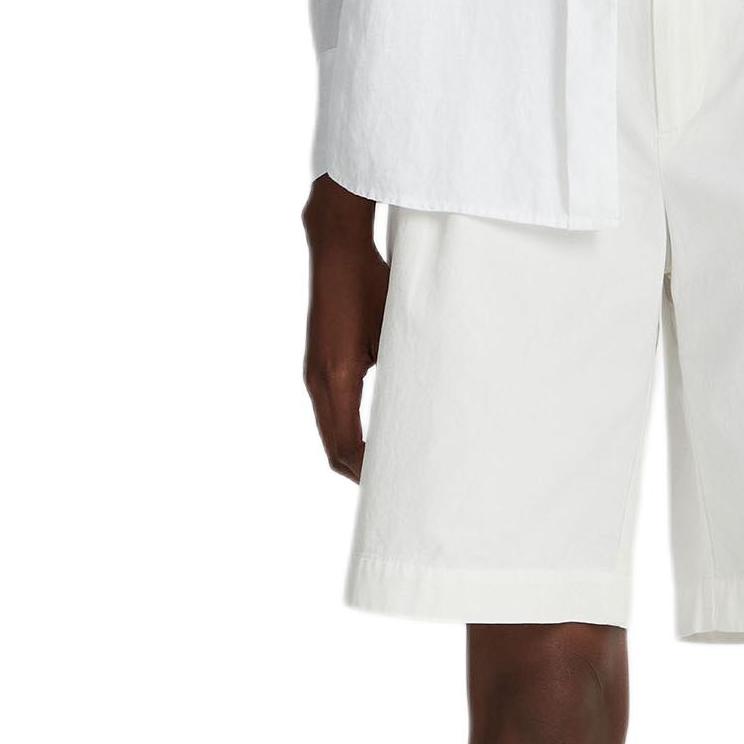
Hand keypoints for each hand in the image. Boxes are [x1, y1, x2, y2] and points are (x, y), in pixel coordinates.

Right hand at [302, 175, 388, 479]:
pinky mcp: (320, 367)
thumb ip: (406, 372)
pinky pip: (332, 415)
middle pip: (335, 449)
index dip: (368, 474)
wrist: (337, 251)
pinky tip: (377, 440)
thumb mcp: (396, 330)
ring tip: (390, 473)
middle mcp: (319, 381)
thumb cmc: (372, 284)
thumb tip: (427, 413)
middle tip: (399, 493)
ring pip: (331, 434)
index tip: (396, 490)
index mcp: (336, 377)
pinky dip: (350, 435)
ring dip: (356, 456)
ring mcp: (316, 376)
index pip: (346, 446)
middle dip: (363, 474)